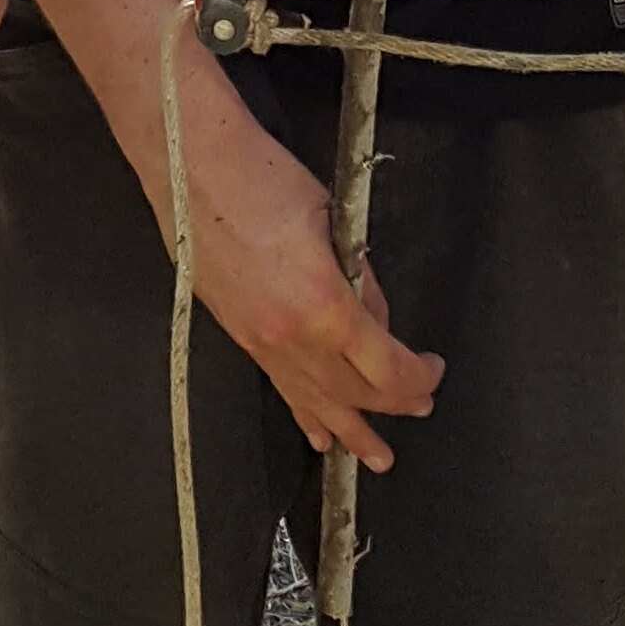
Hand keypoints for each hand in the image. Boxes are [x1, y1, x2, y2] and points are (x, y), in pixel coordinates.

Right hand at [160, 72, 442, 467]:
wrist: (193, 168)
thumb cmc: (259, 179)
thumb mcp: (336, 222)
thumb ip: (361, 279)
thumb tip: (377, 319)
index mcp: (323, 303)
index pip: (385, 366)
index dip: (416, 377)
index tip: (431, 371)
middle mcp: (291, 334)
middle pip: (354, 391)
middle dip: (394, 404)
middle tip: (419, 407)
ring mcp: (261, 340)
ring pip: (316, 400)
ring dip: (351, 430)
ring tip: (374, 457)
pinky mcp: (240, 335)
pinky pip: (281, 387)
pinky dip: (304, 413)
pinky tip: (317, 432)